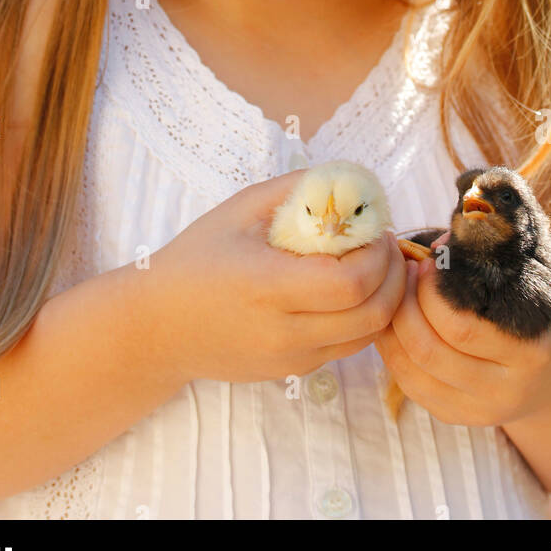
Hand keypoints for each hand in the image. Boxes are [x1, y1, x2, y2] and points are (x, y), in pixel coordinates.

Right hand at [147, 171, 406, 385]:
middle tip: (386, 245)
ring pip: (366, 337)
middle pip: (371, 314)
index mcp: (267, 285)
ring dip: (385, 301)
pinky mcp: (291, 372)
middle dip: (394, 277)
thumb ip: (297, 189)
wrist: (157, 326)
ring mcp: (289, 359)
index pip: (351, 282)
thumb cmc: (196, 258)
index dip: (378, 255)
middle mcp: (283, 331)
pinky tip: (350, 291)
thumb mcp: (240, 210)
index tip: (376, 228)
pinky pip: (345, 348)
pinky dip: (362, 319)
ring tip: (375, 267)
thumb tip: (349, 178)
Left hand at [375, 256, 550, 425]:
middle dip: (404, 306)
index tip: (424, 263)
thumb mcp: (526, 285)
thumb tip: (436, 244)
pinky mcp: (459, 417)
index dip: (429, 292)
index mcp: (529, 351)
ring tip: (394, 295)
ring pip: (413, 372)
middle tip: (402, 275)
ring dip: (392, 328)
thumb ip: (488, 263)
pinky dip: (392, 351)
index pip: (460, 328)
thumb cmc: (533, 311)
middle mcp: (507, 389)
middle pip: (430, 350)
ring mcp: (482, 410)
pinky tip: (394, 323)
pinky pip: (411, 386)